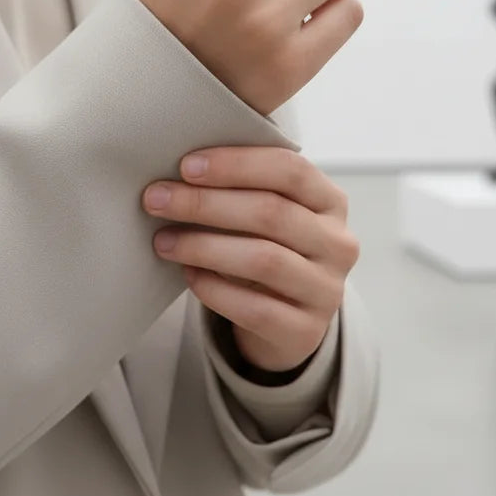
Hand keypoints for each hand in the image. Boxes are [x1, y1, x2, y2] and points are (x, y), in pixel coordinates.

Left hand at [142, 146, 358, 372]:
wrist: (288, 320)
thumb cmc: (268, 249)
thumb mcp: (270, 214)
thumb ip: (242, 189)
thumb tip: (180, 174)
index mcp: (330, 201)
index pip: (290, 170)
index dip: (237, 164)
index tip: (186, 166)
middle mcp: (337, 243)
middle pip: (271, 213)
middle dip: (206, 203)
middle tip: (157, 199)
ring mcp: (326, 290)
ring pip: (263, 259)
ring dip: (204, 246)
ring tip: (163, 240)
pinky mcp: (305, 331)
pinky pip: (254, 308)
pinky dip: (214, 288)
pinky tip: (187, 274)